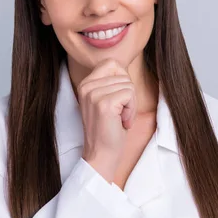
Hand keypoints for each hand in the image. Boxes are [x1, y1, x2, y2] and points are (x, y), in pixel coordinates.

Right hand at [77, 58, 137, 182]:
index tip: (119, 99)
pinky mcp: (104, 103)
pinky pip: (130, 94)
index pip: (112, 63)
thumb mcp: (105, 100)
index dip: (123, 79)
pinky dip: (131, 110)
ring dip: (130, 104)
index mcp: (85, 83)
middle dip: (128, 95)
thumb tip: (123, 65)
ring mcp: (94, 94)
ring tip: (120, 118)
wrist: (101, 154)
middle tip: (119, 113)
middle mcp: (86, 86)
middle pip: (123, 74)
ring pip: (128, 84)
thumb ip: (110, 82)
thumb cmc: (108, 129)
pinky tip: (122, 122)